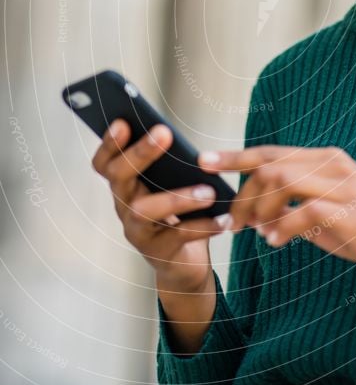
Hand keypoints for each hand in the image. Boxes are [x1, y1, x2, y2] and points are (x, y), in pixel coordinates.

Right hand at [92, 120, 231, 292]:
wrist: (182, 262)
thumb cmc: (178, 211)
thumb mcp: (171, 183)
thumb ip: (169, 162)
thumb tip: (173, 134)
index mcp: (125, 184)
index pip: (104, 162)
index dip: (108, 143)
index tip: (123, 122)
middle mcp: (123, 206)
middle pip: (119, 177)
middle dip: (140, 153)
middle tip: (165, 132)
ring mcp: (137, 231)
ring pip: (144, 210)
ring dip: (176, 198)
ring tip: (208, 191)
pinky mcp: (157, 252)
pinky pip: (178, 237)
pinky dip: (202, 227)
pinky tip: (223, 219)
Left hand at [199, 145, 355, 284]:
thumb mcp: (327, 214)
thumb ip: (295, 207)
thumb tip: (260, 218)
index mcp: (325, 159)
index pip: (270, 151)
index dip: (234, 156)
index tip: (203, 161)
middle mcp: (332, 164)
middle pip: (269, 165)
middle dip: (243, 195)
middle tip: (234, 224)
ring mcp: (343, 185)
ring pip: (282, 180)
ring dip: (260, 210)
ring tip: (257, 233)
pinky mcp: (351, 210)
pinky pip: (303, 212)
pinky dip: (283, 228)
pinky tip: (277, 243)